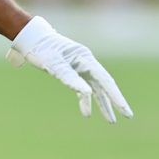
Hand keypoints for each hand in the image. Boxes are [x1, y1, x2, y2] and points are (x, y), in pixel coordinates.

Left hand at [7, 16, 132, 122]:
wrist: (31, 38)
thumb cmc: (42, 48)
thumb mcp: (53, 64)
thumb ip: (70, 77)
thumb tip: (88, 93)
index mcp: (84, 57)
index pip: (104, 79)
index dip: (115, 95)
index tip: (124, 109)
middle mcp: (85, 61)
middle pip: (104, 84)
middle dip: (115, 100)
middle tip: (128, 115)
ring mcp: (80, 65)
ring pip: (95, 87)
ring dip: (102, 103)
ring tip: (111, 120)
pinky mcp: (72, 70)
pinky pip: (83, 86)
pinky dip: (85, 98)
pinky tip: (87, 111)